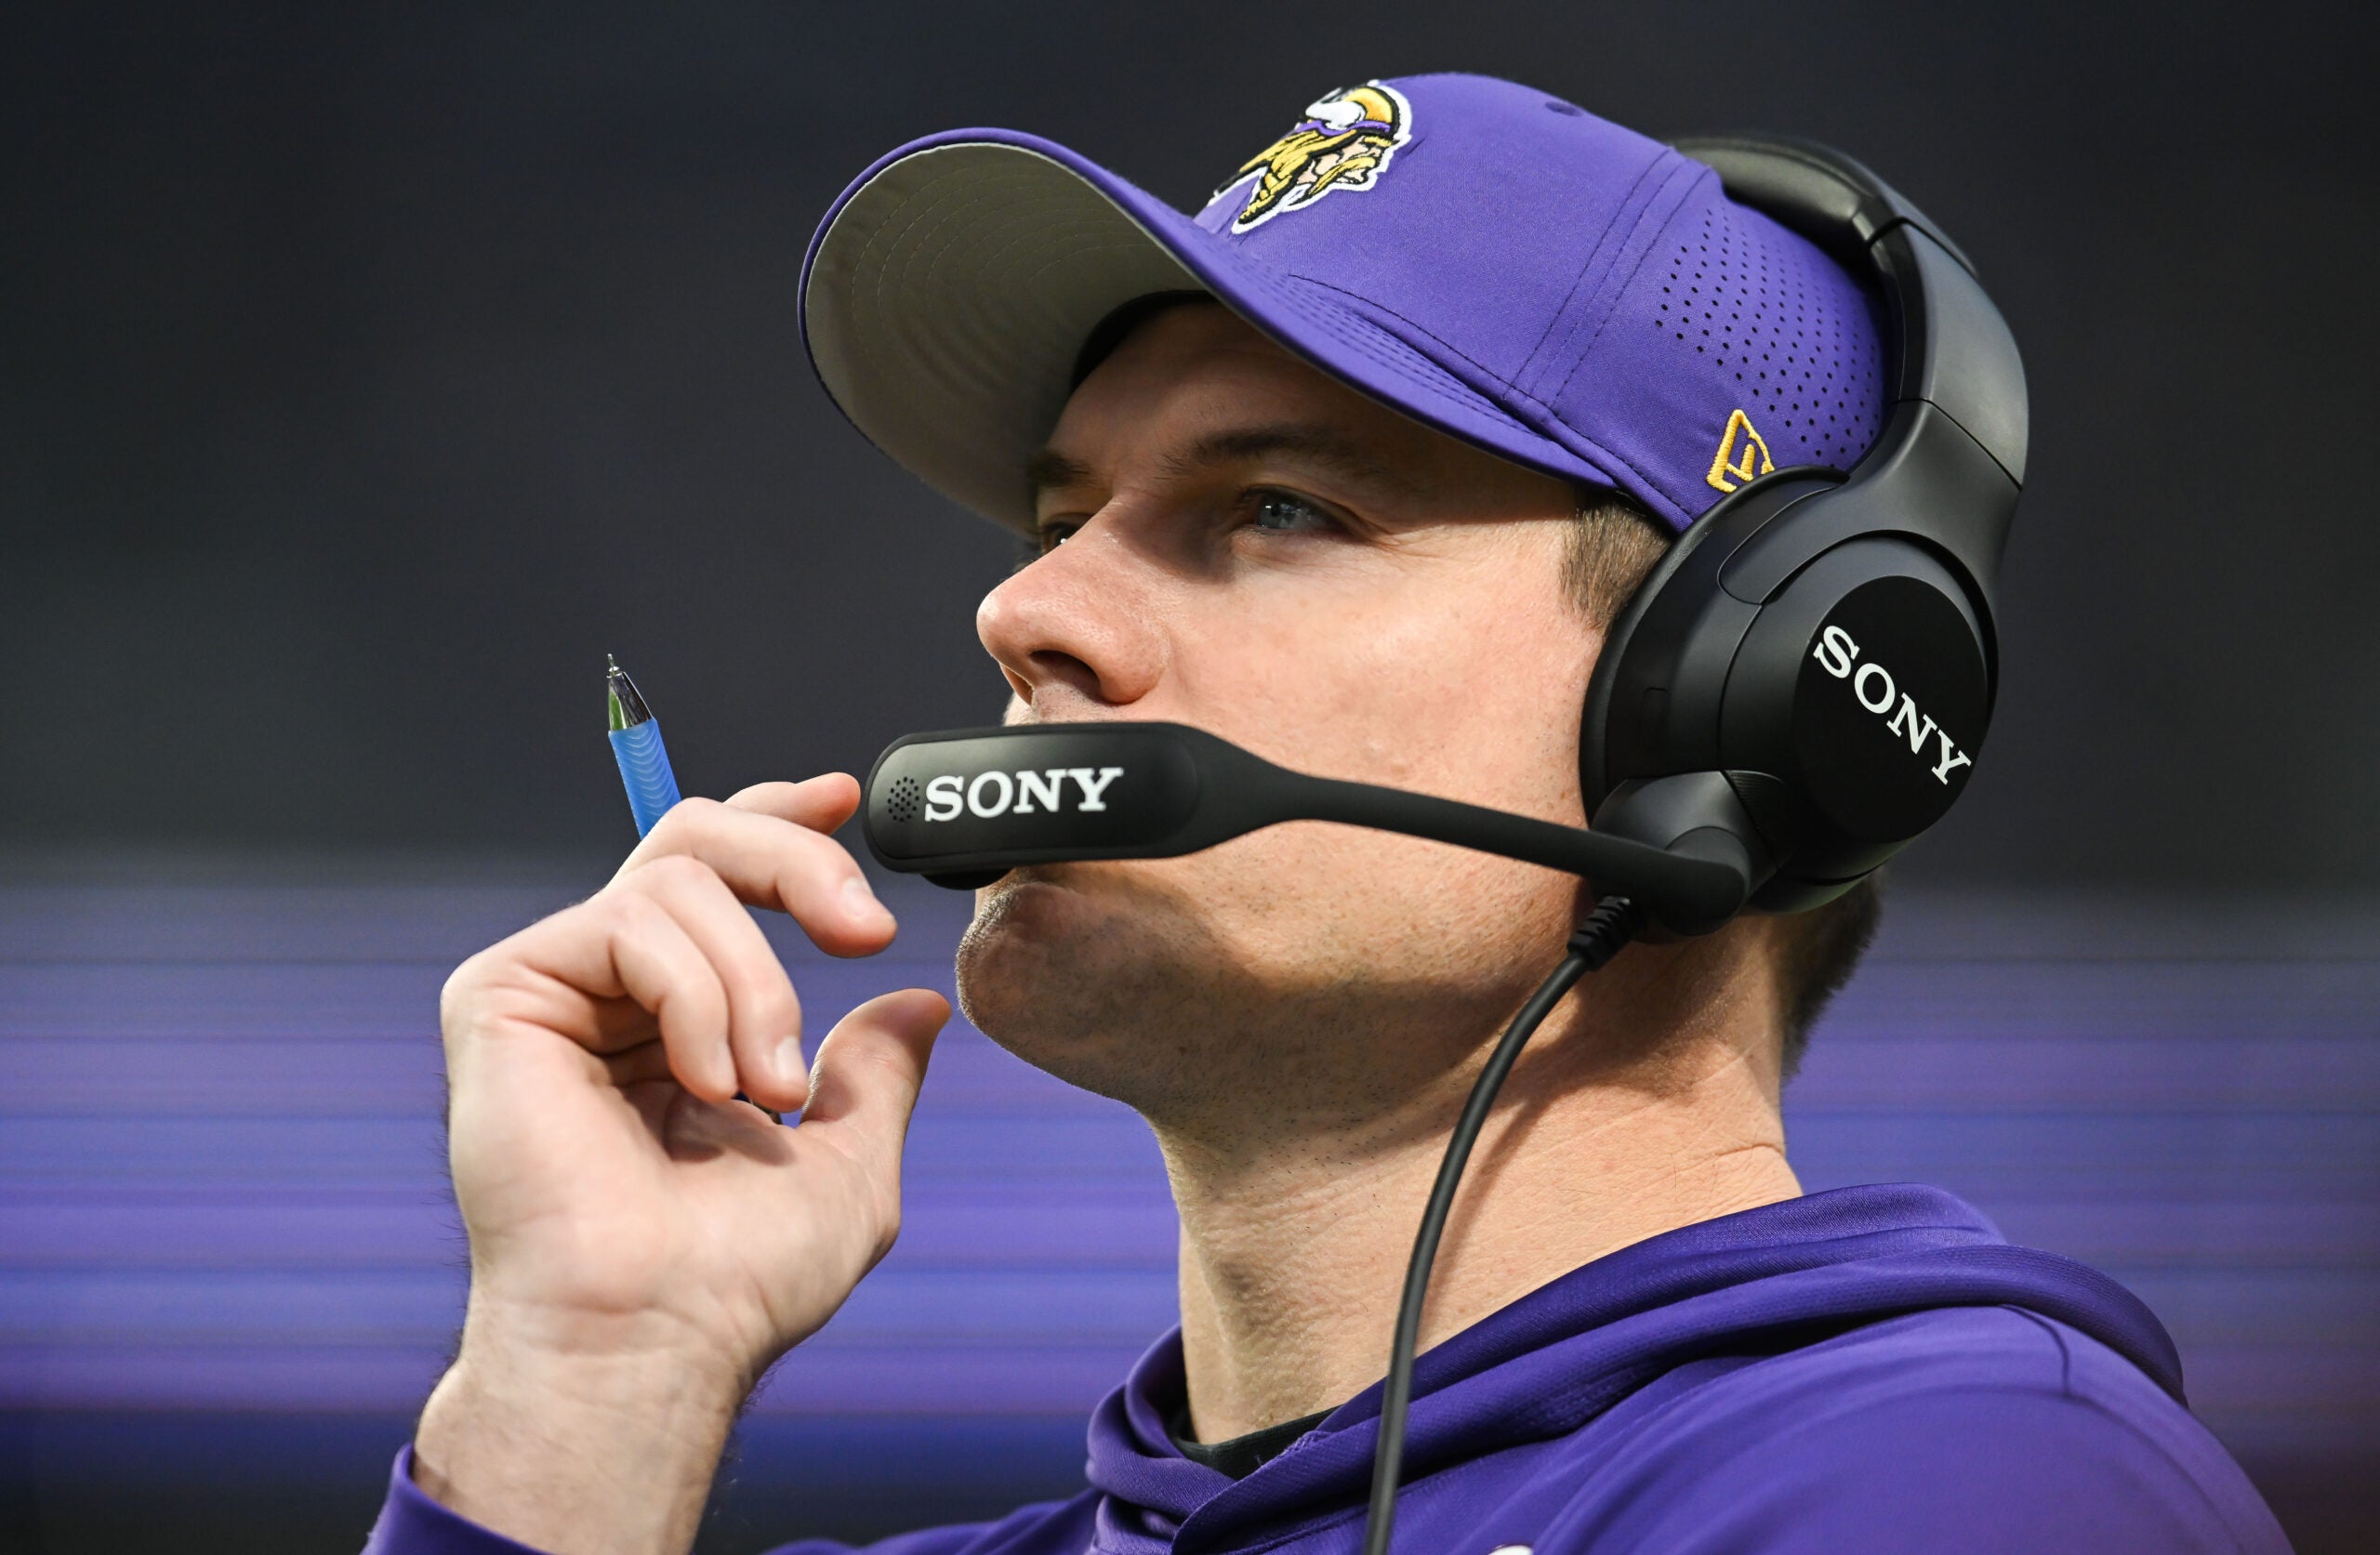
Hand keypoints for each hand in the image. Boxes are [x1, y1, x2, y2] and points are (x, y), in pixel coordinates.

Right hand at [411, 775, 948, 1554]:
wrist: (655, 1336)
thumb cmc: (736, 1280)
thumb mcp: (847, 1162)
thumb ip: (873, 1074)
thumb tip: (917, 1002)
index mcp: (675, 1019)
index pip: (719, 875)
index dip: (781, 820)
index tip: (849, 799)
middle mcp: (607, 991)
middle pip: (696, 837)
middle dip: (796, 861)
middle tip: (863, 930)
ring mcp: (552, 987)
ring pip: (680, 879)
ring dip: (756, 983)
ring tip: (764, 1090)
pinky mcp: (501, 992)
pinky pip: (630, 923)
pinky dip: (697, 997)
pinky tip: (706, 1084)